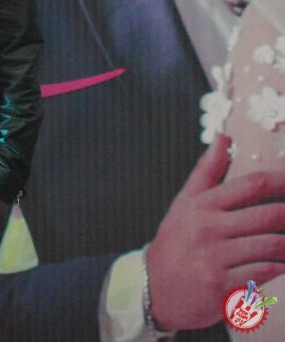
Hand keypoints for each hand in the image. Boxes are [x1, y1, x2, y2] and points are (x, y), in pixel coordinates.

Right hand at [147, 135, 284, 330]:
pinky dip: (281, 267)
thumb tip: (224, 138)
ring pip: (273, 245)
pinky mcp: (223, 285)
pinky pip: (266, 272)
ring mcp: (215, 258)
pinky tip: (282, 263)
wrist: (153, 288)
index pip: (252, 184)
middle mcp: (208, 228)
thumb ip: (207, 171)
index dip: (283, 181)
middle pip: (270, 215)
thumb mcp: (185, 203)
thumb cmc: (175, 242)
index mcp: (201, 205)